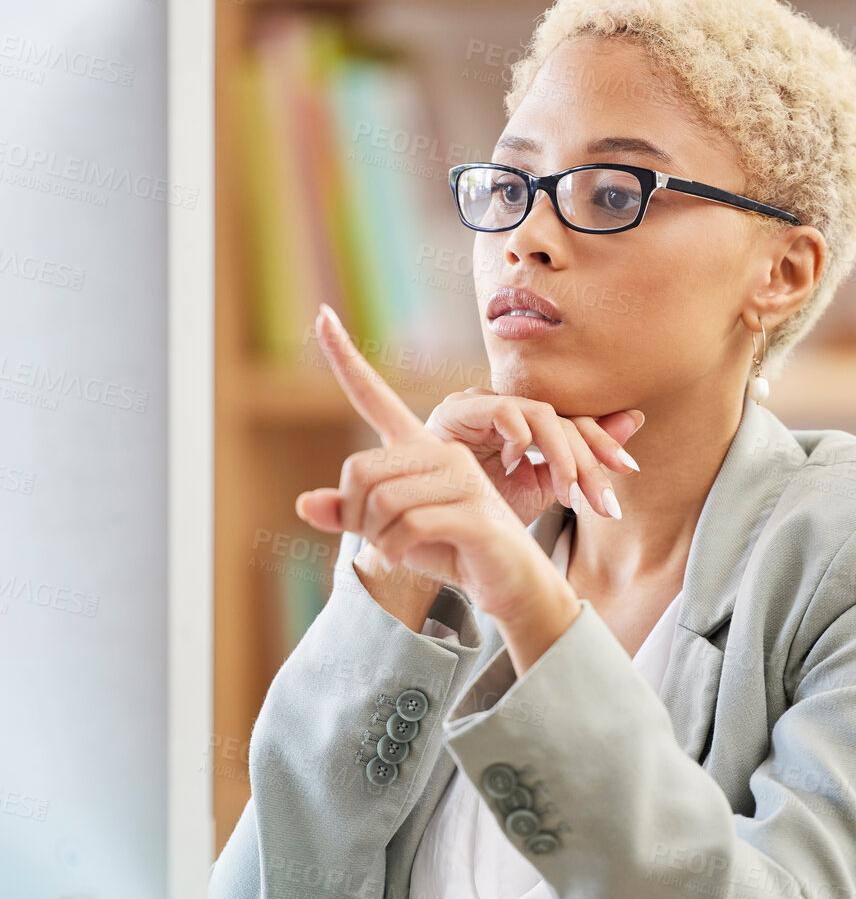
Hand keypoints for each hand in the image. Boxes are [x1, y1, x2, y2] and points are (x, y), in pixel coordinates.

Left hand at [294, 304, 563, 623]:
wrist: (509, 581)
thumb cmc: (451, 549)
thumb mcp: (392, 531)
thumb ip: (352, 516)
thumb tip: (303, 505)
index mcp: (421, 448)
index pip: (375, 397)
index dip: (346, 358)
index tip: (322, 317)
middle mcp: (444, 453)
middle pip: (361, 471)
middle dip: (357, 516)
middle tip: (381, 538)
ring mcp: (464, 481)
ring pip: (382, 502)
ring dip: (379, 538)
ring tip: (399, 550)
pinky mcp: (475, 514)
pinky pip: (409, 526)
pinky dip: (395, 549)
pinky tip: (404, 558)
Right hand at [424, 387, 642, 526]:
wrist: (440, 535)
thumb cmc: (487, 510)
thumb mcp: (544, 489)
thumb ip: (583, 459)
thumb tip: (636, 417)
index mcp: (529, 426)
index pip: (576, 424)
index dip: (604, 443)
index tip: (629, 469)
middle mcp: (508, 410)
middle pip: (563, 420)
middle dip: (588, 460)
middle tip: (602, 500)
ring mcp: (482, 405)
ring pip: (540, 414)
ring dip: (561, 454)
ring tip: (568, 491)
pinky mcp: (459, 410)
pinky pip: (503, 410)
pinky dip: (519, 436)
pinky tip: (519, 466)